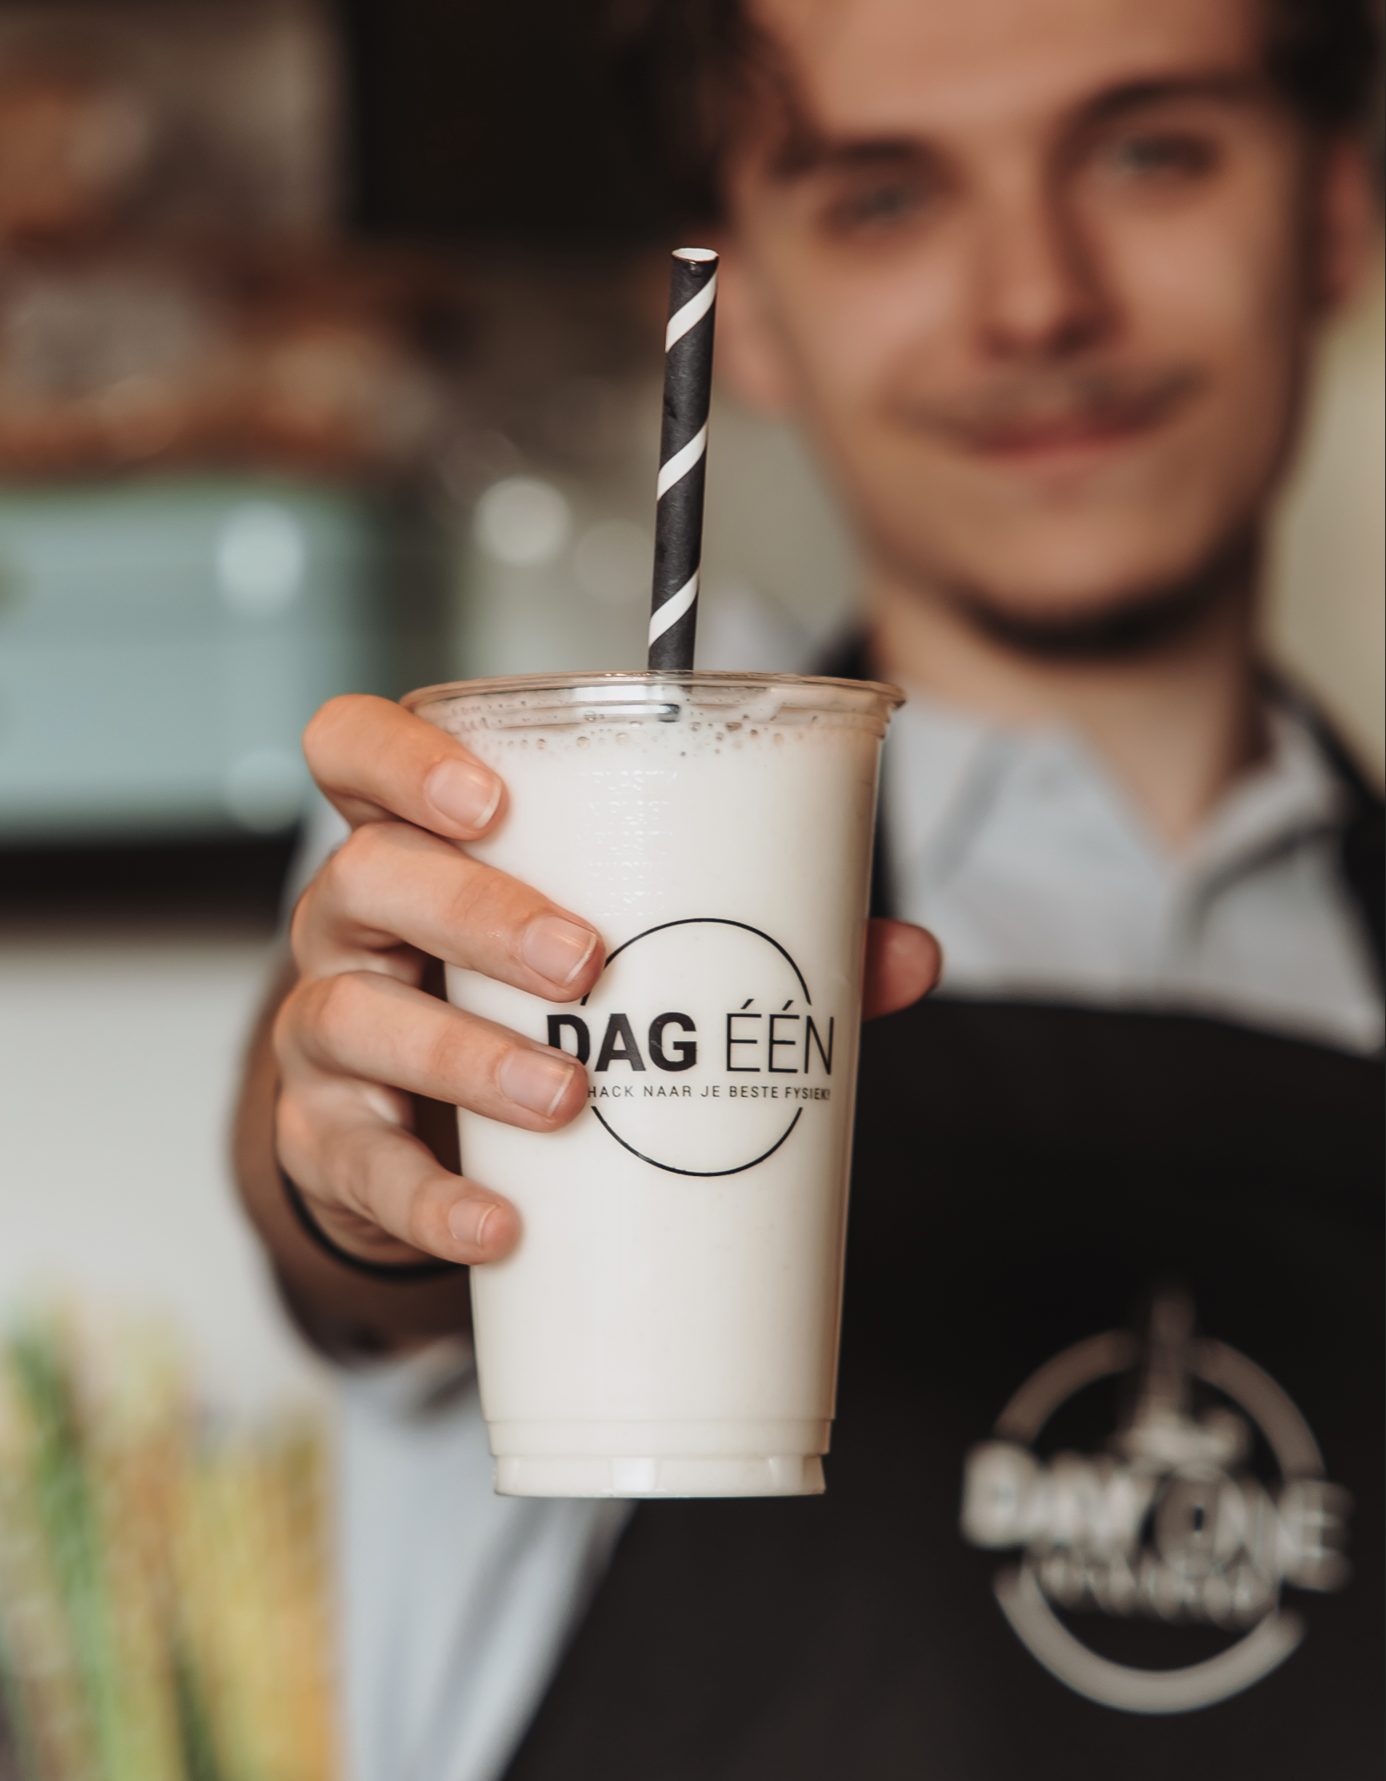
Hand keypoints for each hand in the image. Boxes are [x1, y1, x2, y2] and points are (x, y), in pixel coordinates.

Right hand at [274, 694, 940, 1270]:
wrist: (429, 1135)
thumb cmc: (526, 1000)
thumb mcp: (619, 944)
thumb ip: (765, 934)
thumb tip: (911, 955)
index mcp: (416, 838)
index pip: (350, 749)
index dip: (401, 757)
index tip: (492, 795)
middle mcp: (351, 921)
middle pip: (366, 876)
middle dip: (477, 913)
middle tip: (586, 963)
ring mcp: (323, 1032)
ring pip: (354, 1015)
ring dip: (463, 1056)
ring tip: (568, 1096)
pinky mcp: (325, 1142)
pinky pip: (357, 1167)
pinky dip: (429, 1200)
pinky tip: (499, 1224)